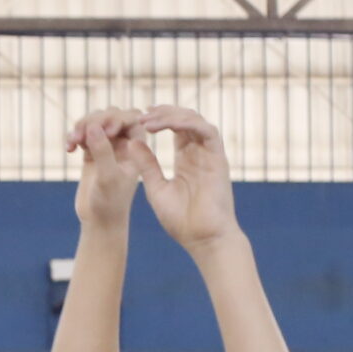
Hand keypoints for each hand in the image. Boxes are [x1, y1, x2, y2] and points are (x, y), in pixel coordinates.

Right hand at [66, 109, 142, 227]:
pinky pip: (83, 134)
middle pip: (112, 115)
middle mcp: (124, 144)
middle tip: (81, 134)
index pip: (133, 118)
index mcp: (138, 147)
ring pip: (96, 122)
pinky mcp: (92, 153)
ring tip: (73, 140)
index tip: (108, 131)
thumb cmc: (110, 202)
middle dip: (96, 120)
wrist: (99, 220)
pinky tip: (69, 148)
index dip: (119, 118)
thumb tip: (93, 126)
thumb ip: (102, 151)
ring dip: (82, 126)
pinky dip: (74, 136)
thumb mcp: (107, 176)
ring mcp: (107, 147)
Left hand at [115, 106, 241, 253]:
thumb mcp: (156, 188)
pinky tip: (167, 125)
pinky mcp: (219, 159)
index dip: (159, 119)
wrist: (203, 238)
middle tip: (142, 114)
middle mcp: (200, 153)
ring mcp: (210, 155)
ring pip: (196, 121)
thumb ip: (147, 165)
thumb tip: (133, 141)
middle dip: (164, 112)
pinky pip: (207, 131)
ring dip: (172, 115)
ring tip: (150, 120)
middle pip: (185, 120)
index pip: (175, 130)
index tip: (138, 118)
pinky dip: (188, 123)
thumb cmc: (181, 220)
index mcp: (186, 160)